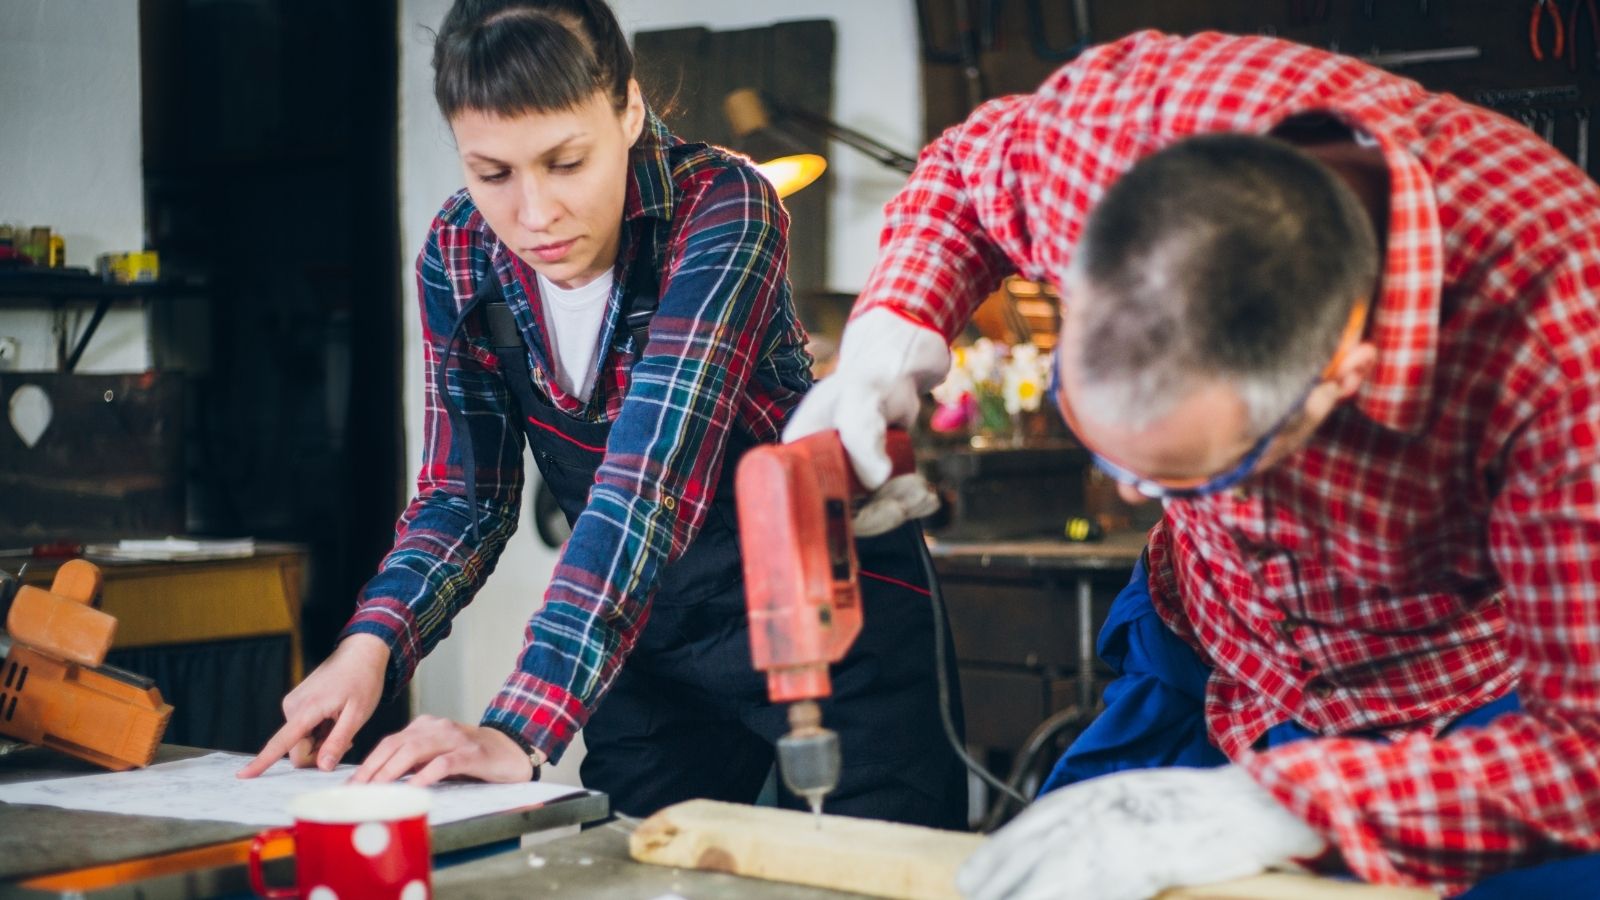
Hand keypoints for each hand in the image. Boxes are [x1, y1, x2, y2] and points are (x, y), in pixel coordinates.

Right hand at [236, 633, 388, 777]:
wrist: (361, 652)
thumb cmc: (362, 680)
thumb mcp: (357, 715)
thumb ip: (338, 742)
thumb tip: (322, 767)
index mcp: (306, 709)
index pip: (281, 743)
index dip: (263, 762)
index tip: (243, 776)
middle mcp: (292, 707)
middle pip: (297, 750)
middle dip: (320, 752)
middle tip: (345, 739)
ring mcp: (292, 704)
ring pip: (301, 741)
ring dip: (321, 741)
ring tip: (340, 723)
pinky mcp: (296, 704)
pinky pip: (303, 730)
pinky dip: (319, 732)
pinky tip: (334, 718)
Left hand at [349, 717, 534, 786]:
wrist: (512, 750)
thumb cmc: (472, 758)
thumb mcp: (437, 756)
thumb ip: (413, 764)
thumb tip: (379, 785)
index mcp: (425, 727)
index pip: (388, 743)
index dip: (367, 764)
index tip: (351, 786)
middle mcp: (436, 728)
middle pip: (396, 745)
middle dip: (373, 769)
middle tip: (357, 790)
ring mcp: (454, 739)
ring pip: (415, 750)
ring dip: (392, 771)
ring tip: (377, 789)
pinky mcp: (471, 754)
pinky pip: (444, 763)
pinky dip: (426, 775)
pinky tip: (415, 788)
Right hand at [785, 308, 949, 532]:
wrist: (898, 365)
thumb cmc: (872, 378)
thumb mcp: (861, 405)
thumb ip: (862, 440)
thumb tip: (876, 481)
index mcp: (799, 452)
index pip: (805, 500)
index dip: (832, 518)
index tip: (862, 516)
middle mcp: (818, 465)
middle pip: (841, 511)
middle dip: (876, 513)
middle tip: (902, 502)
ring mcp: (847, 472)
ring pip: (870, 509)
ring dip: (898, 507)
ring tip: (920, 492)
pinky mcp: (873, 473)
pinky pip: (888, 501)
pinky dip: (908, 503)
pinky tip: (925, 496)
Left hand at [957, 765, 1325, 899]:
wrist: (1268, 800)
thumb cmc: (1211, 813)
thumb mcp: (1148, 806)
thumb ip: (1110, 822)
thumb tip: (1075, 851)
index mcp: (1107, 793)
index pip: (1040, 822)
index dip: (1002, 851)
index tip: (970, 877)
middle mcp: (1110, 804)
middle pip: (1041, 845)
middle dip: (1001, 875)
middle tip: (969, 895)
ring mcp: (1131, 826)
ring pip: (1065, 869)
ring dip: (1031, 890)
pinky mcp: (1155, 852)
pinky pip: (1108, 884)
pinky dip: (1083, 896)